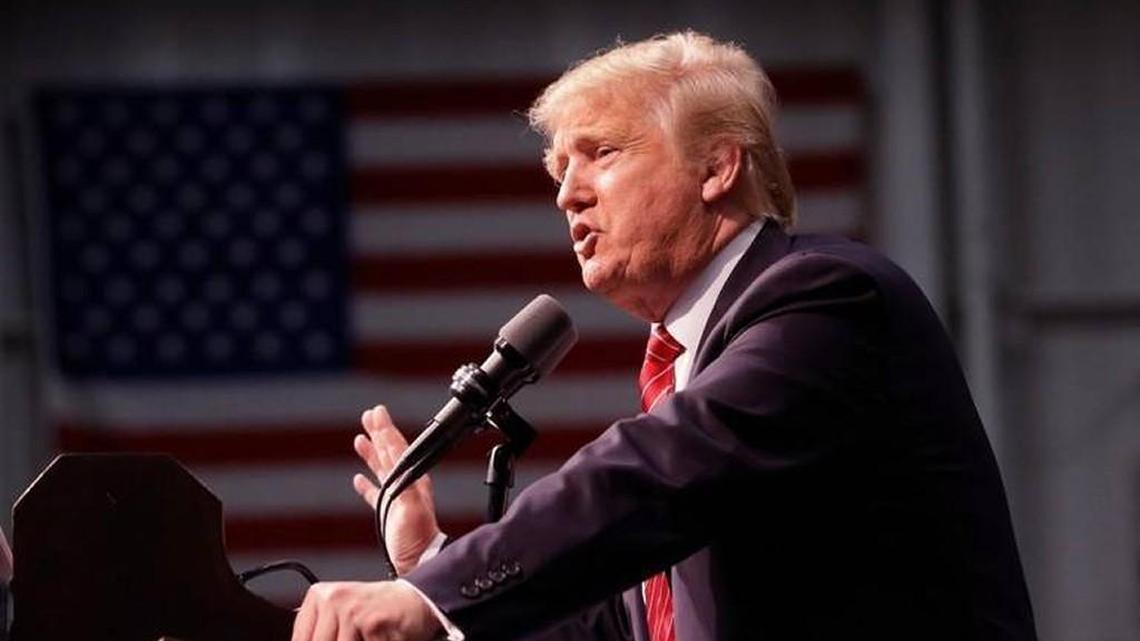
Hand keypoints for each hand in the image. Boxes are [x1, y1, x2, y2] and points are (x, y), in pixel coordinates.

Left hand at [291, 580, 442, 640]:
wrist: (417, 599)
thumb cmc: (378, 610)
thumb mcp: (341, 614)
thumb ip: (321, 632)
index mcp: (319, 595)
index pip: (300, 638)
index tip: (331, 639)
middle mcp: (332, 599)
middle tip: (356, 637)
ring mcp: (351, 610)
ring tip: (368, 636)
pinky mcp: (371, 623)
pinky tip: (380, 637)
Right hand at [353, 405, 442, 574]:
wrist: (419, 563)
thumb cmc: (418, 538)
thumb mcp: (411, 508)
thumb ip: (403, 485)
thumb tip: (396, 464)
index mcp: (413, 479)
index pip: (397, 448)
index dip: (386, 430)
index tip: (378, 412)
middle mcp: (406, 484)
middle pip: (389, 452)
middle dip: (379, 433)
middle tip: (369, 415)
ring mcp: (396, 498)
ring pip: (381, 469)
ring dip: (371, 453)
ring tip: (360, 438)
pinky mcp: (388, 514)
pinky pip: (374, 495)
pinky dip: (366, 486)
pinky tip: (358, 479)